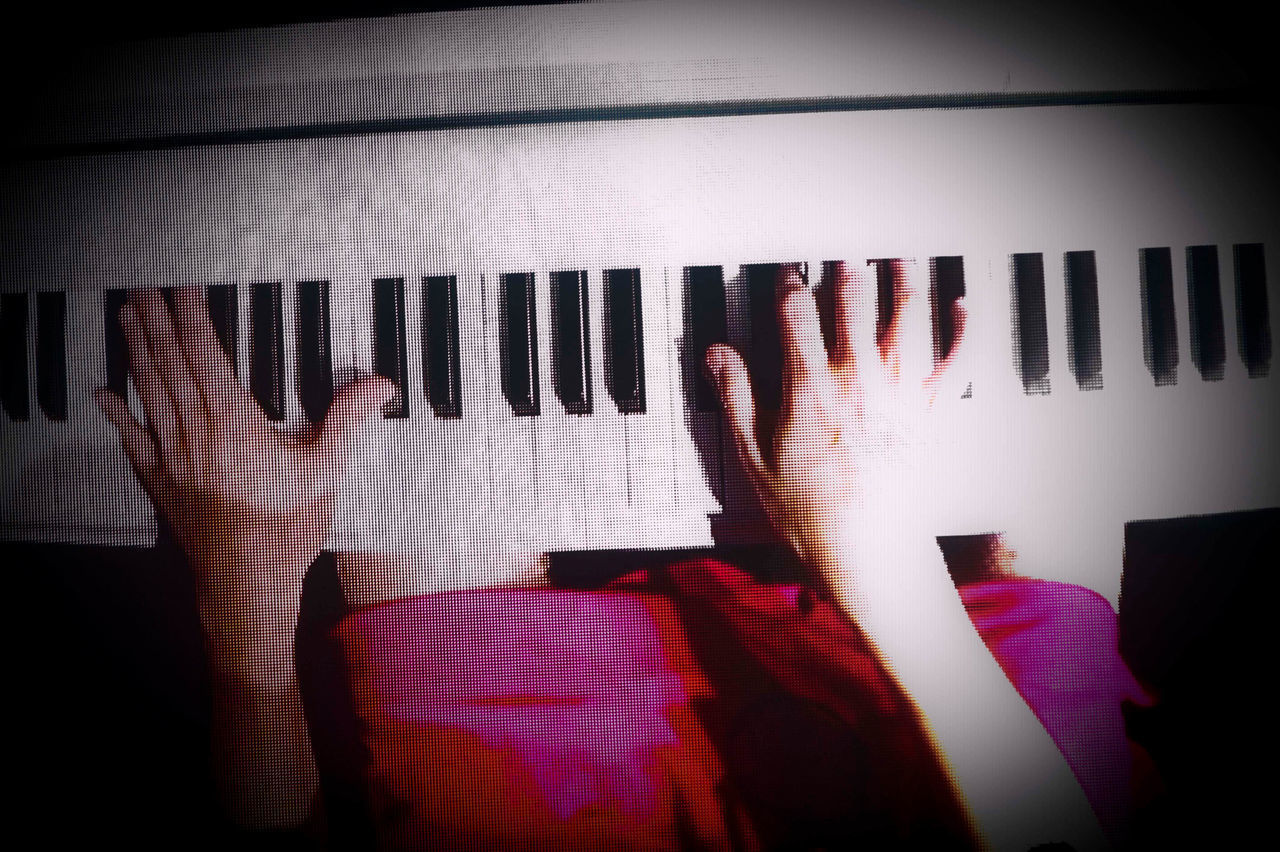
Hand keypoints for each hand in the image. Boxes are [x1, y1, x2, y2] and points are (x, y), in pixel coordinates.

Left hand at [95, 288, 392, 623]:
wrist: (247, 582)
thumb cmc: (285, 531)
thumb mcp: (325, 471)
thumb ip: (347, 421)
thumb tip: (378, 386)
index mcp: (235, 425)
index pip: (207, 356)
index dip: (192, 317)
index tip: (184, 288)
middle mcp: (196, 434)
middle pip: (170, 364)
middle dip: (157, 321)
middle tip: (145, 286)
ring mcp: (172, 457)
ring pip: (149, 391)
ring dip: (137, 351)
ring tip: (130, 317)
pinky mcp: (159, 480)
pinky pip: (132, 439)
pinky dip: (116, 414)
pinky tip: (103, 394)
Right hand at [705, 261, 965, 588]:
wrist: (867, 550)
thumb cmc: (810, 511)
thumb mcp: (754, 457)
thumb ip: (737, 398)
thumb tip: (718, 355)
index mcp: (810, 389)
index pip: (796, 318)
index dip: (790, 288)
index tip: (788, 276)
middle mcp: (858, 381)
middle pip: (855, 307)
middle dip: (849, 275)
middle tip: (847, 256)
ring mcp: (899, 394)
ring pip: (907, 322)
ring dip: (905, 284)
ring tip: (900, 259)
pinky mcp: (930, 413)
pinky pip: (954, 363)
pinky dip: (962, 331)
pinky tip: (963, 307)